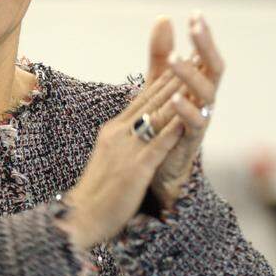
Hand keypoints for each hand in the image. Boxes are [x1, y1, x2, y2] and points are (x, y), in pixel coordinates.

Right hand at [57, 18, 190, 250]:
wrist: (79, 218)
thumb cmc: (95, 193)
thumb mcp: (107, 157)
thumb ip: (121, 140)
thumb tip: (132, 127)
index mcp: (112, 131)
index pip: (142, 99)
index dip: (163, 79)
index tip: (180, 62)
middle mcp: (118, 134)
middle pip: (151, 100)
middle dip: (175, 78)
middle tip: (195, 56)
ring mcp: (126, 151)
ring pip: (156, 117)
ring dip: (177, 96)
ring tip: (196, 78)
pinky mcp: (134, 170)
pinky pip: (156, 146)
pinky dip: (172, 130)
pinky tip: (187, 118)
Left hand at [149, 12, 224, 209]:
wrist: (156, 172)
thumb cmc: (162, 126)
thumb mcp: (157, 86)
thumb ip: (160, 56)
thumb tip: (164, 18)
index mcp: (198, 87)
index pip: (205, 56)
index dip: (203, 37)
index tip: (195, 14)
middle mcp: (204, 102)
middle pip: (214, 70)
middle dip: (206, 47)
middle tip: (195, 27)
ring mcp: (200, 123)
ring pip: (206, 95)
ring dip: (192, 76)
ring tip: (177, 60)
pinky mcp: (189, 144)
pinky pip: (194, 126)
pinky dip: (186, 112)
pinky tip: (174, 99)